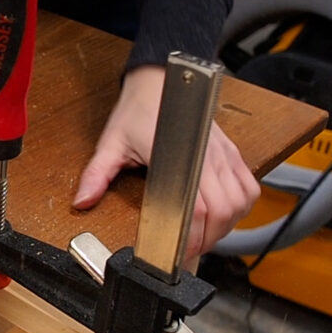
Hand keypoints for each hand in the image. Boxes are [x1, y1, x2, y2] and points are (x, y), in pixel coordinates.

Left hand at [73, 65, 259, 260]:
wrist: (158, 80)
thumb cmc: (137, 109)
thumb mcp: (111, 143)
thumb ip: (96, 174)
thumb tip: (82, 201)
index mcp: (177, 153)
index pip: (197, 206)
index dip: (191, 236)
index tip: (178, 252)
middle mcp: (206, 153)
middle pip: (224, 210)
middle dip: (209, 238)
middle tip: (189, 251)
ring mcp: (222, 152)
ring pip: (241, 201)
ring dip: (226, 225)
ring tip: (205, 236)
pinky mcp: (230, 151)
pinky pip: (248, 186)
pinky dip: (241, 207)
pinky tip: (223, 215)